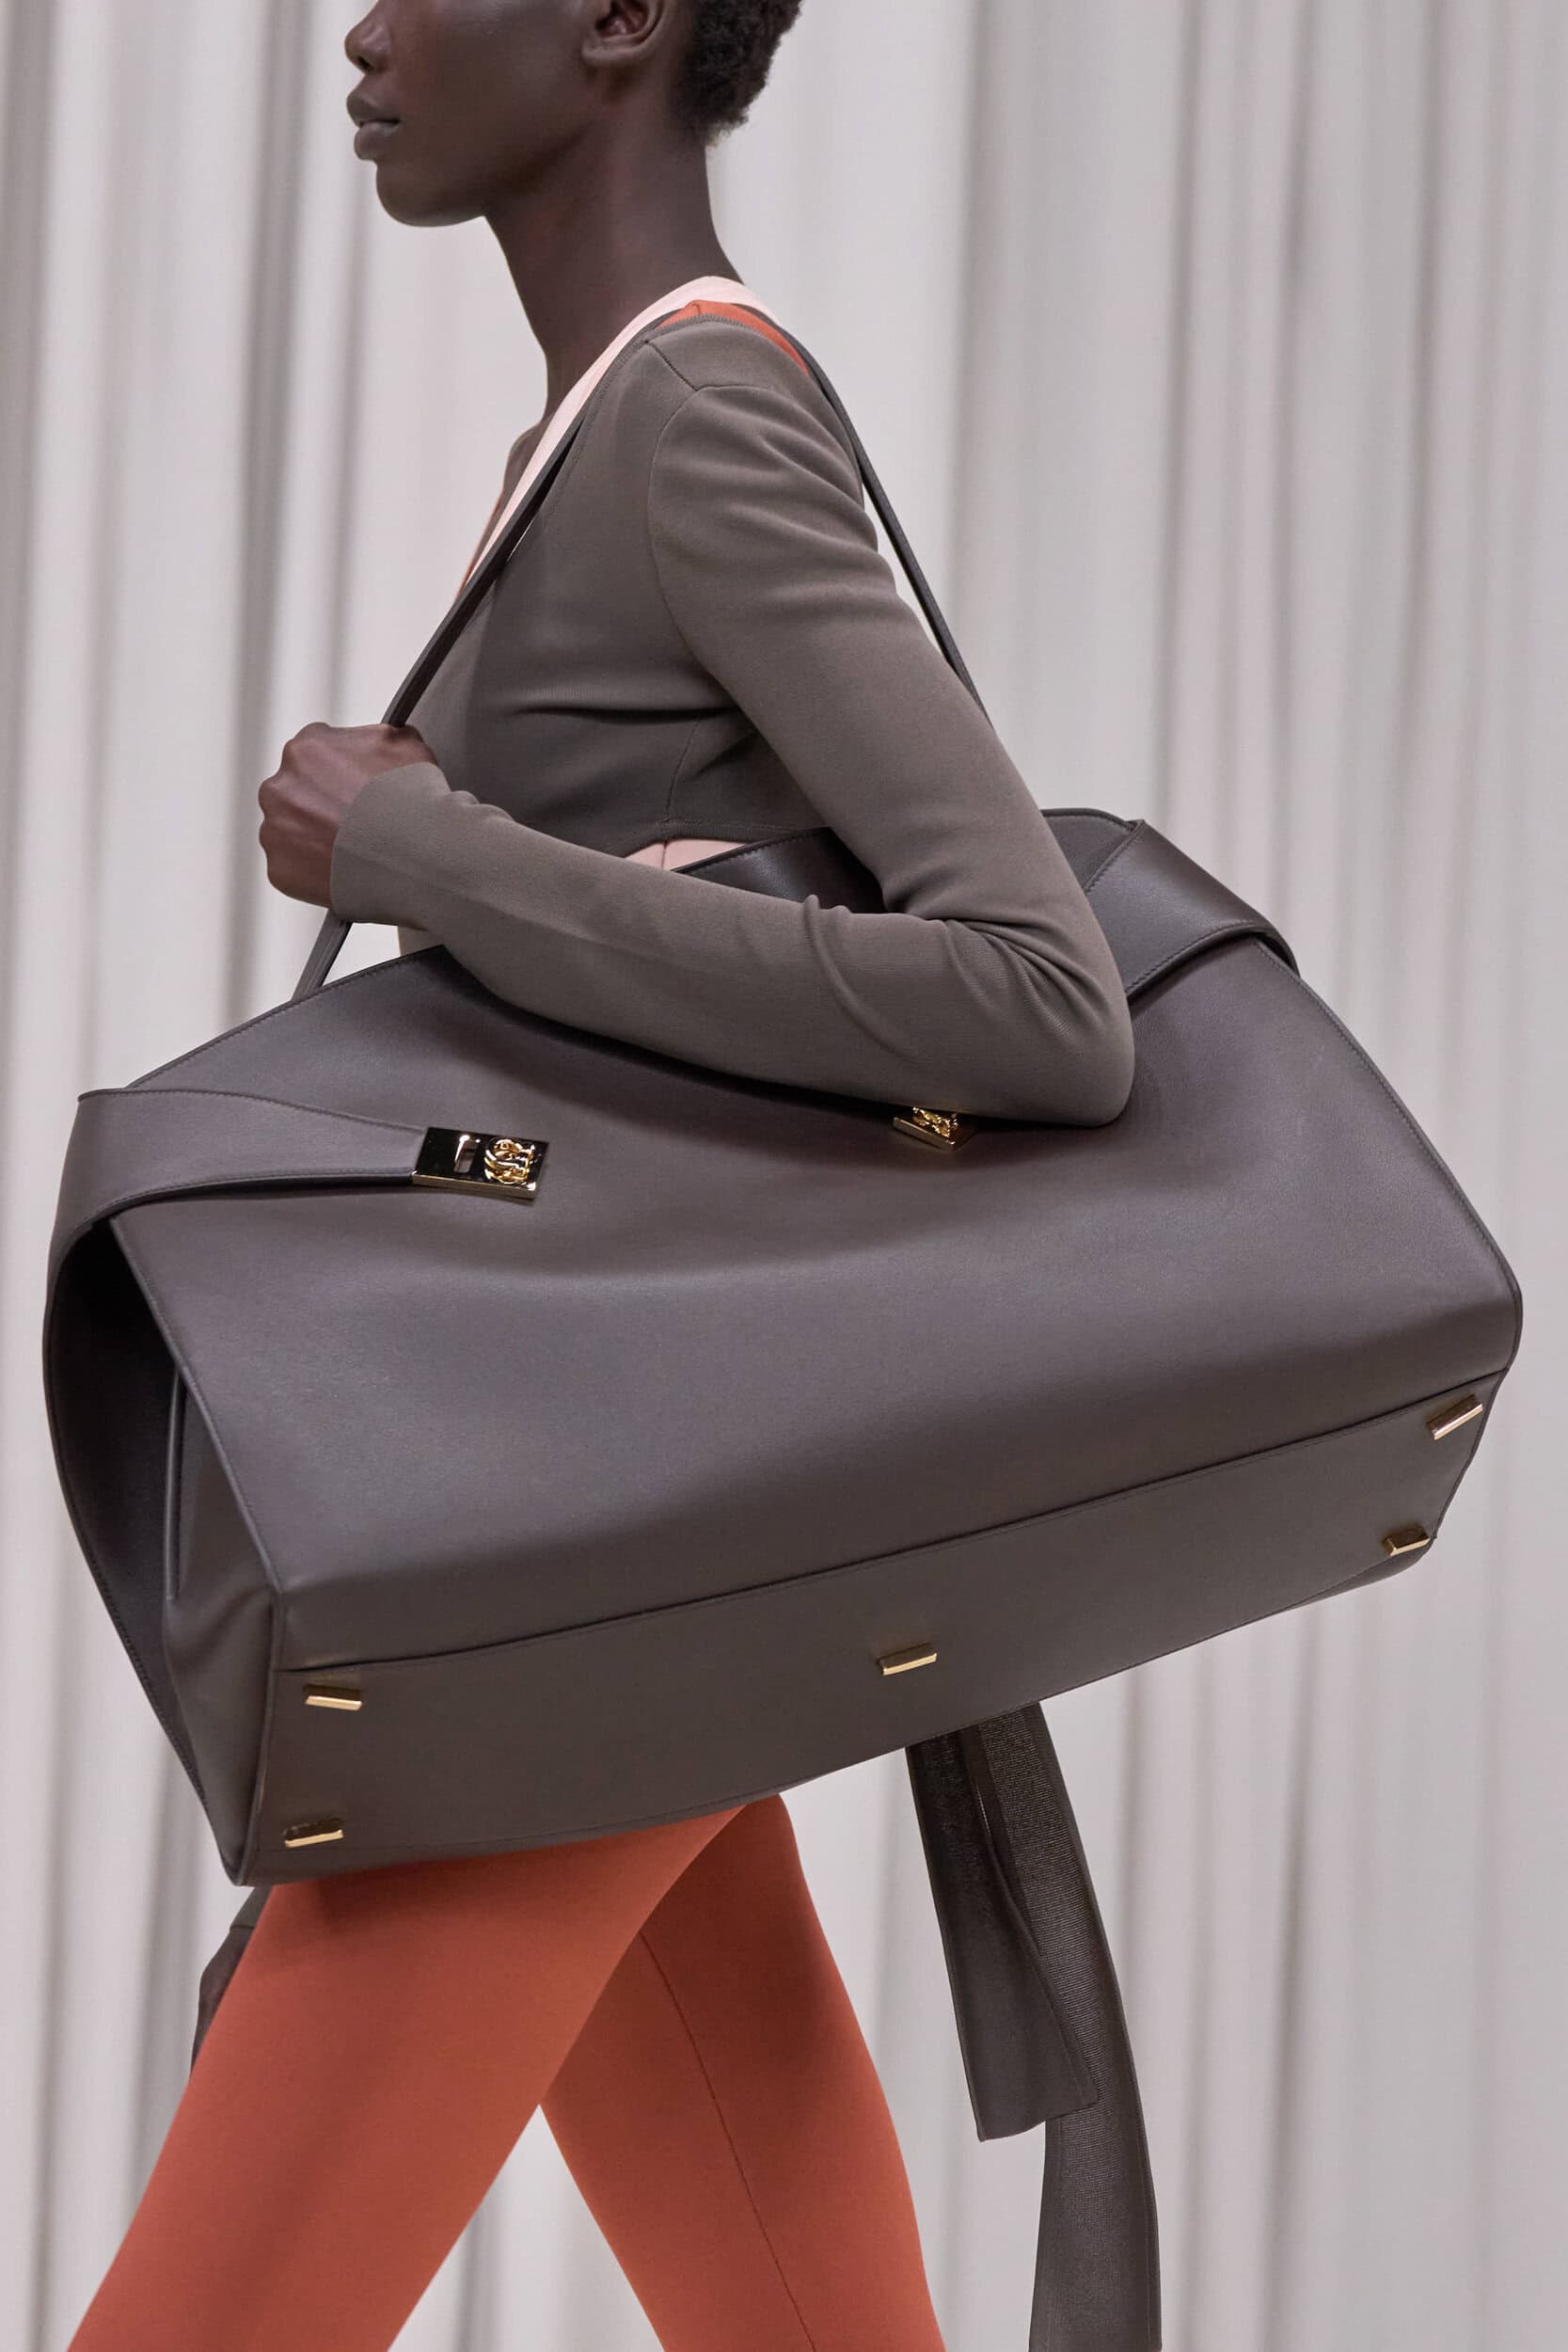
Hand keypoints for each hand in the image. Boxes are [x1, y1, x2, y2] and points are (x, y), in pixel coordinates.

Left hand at [258, 721, 432, 904]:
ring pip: (292, 831)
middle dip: (321, 805)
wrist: (414, 855)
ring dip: (315, 837)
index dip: (341, 772)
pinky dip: (314, 871)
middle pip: (297, 793)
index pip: (315, 755)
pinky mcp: (279, 870)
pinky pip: (295, 868)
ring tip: (352, 851)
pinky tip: (344, 870)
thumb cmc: (411, 799)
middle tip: (354, 823)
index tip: (356, 788)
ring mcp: (275, 831)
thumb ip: (378, 737)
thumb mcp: (405, 745)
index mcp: (305, 750)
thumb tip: (380, 742)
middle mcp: (279, 787)